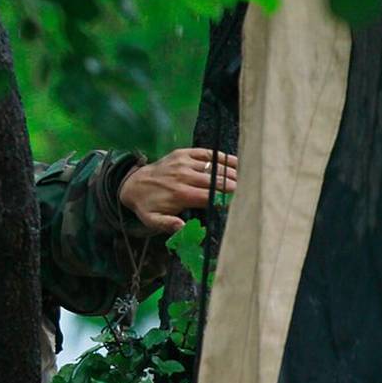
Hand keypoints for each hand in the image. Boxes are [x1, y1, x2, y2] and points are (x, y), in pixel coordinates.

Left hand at [118, 148, 238, 233]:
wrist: (133, 183)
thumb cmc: (147, 205)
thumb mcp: (152, 220)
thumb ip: (168, 225)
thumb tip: (184, 229)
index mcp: (180, 194)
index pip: (208, 196)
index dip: (224, 199)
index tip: (238, 203)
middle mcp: (183, 176)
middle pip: (214, 180)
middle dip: (232, 185)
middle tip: (249, 189)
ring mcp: (184, 163)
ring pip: (213, 166)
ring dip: (230, 172)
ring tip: (247, 177)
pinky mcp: (183, 153)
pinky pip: (206, 154)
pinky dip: (221, 157)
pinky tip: (235, 162)